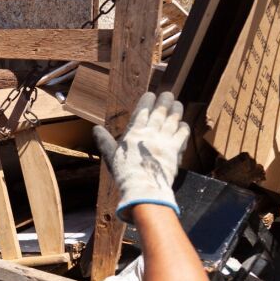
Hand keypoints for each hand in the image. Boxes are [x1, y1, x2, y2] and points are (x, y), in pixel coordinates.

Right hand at [93, 92, 189, 222]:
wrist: (143, 186)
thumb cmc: (124, 172)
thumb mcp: (111, 155)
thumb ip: (105, 141)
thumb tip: (95, 129)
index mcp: (134, 132)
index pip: (142, 111)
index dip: (147, 101)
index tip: (151, 94)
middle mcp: (150, 133)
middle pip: (159, 112)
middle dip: (164, 101)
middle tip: (168, 94)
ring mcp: (164, 140)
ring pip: (172, 120)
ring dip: (176, 111)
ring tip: (178, 104)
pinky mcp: (175, 150)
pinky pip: (182, 135)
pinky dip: (183, 128)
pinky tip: (184, 124)